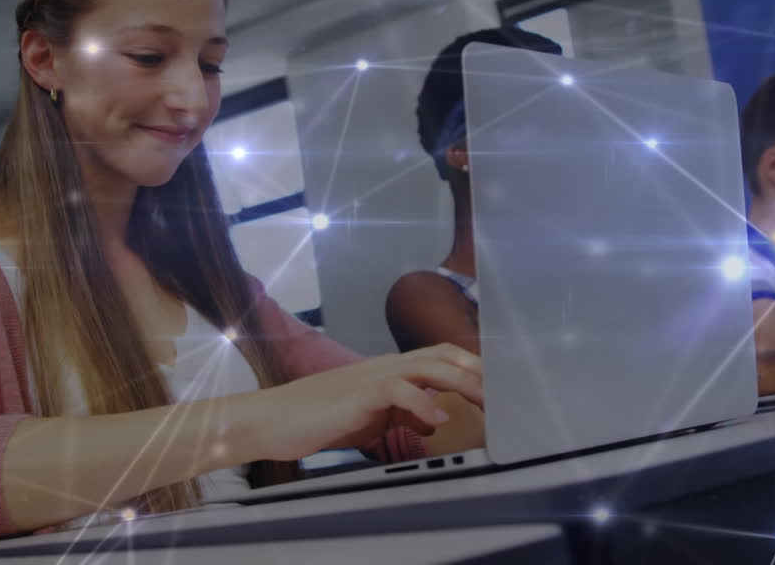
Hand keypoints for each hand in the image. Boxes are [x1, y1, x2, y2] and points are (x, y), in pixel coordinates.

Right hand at [245, 343, 482, 461]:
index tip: (496, 386)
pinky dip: (422, 403)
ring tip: (484, 401)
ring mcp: (371, 377)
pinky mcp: (358, 394)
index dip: (470, 367)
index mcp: (388, 370)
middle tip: (502, 394)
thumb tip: (432, 416)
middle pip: (441, 354)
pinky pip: (398, 390)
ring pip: (427, 366)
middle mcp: (384, 367)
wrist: (272, 420)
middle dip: (476, 371)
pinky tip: (436, 420)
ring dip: (461, 383)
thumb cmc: (318, 418)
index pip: (438, 357)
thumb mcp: (370, 417)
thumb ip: (402, 413)